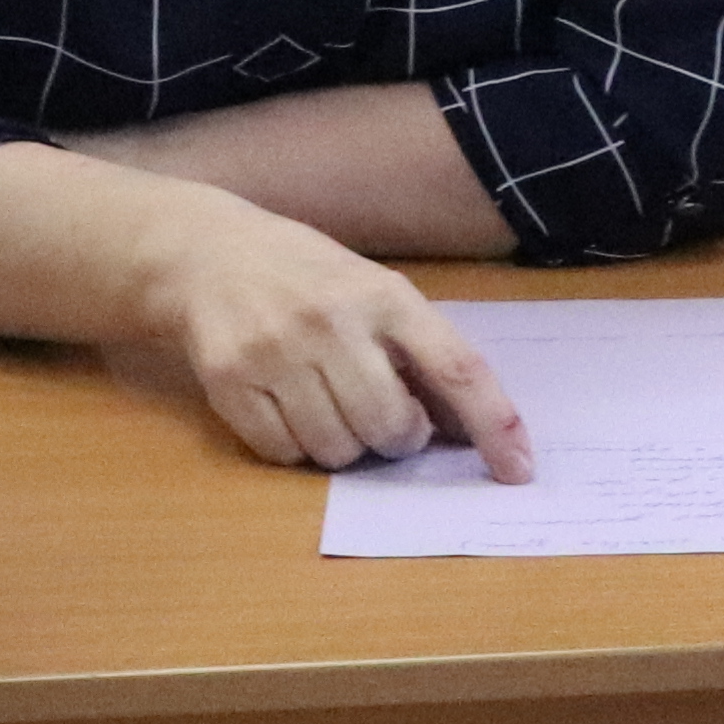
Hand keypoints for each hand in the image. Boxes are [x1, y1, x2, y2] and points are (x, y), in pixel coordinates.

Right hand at [139, 191, 534, 480]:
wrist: (205, 253)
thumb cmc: (305, 276)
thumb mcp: (371, 290)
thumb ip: (418, 350)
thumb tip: (468, 430)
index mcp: (384, 294)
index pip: (457, 368)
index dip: (494, 425)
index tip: (518, 470)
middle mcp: (332, 320)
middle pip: (391, 426)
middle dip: (395, 439)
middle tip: (381, 418)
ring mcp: (276, 350)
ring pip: (338, 449)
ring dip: (344, 447)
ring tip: (328, 407)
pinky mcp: (229, 379)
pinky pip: (284, 453)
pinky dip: (295, 449)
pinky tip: (287, 410)